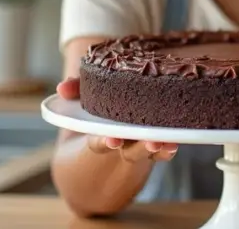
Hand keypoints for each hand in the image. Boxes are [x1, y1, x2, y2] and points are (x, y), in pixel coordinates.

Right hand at [56, 77, 178, 161]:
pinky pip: (164, 148)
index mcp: (99, 138)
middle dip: (141, 146)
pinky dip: (170, 144)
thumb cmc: (93, 116)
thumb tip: (61, 87)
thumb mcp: (80, 103)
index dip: (105, 141)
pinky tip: (178, 140)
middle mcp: (121, 146)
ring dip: (160, 147)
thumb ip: (74, 92)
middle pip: (131, 150)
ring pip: (150, 151)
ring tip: (170, 142)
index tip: (112, 140)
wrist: (106, 145)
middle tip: (152, 142)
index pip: (100, 142)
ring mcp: (140, 146)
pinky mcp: (157, 143)